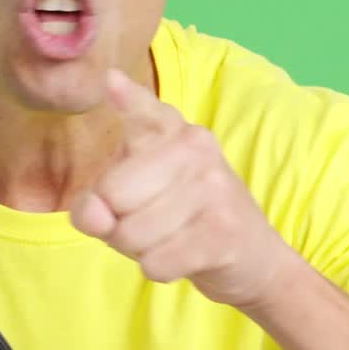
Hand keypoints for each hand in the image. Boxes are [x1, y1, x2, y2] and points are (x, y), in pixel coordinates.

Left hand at [69, 68, 294, 308]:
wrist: (254, 257)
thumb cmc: (180, 221)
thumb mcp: (133, 200)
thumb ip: (96, 202)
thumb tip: (94, 215)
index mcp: (173, 131)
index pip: (146, 110)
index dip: (128, 98)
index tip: (110, 80)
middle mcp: (196, 148)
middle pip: (113, 194)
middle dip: (116, 224)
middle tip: (149, 223)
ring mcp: (213, 188)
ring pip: (131, 233)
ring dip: (139, 250)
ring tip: (168, 239)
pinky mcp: (222, 233)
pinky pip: (155, 261)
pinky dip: (158, 268)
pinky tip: (182, 257)